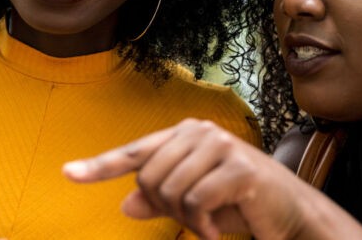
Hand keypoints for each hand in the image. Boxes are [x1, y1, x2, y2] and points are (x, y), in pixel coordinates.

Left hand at [63, 118, 341, 239]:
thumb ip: (161, 200)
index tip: (68, 174)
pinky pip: (196, 202)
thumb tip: (127, 203)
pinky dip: (203, 225)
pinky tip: (218, 230)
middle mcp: (200, 132)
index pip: (135, 152)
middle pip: (149, 178)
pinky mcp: (239, 167)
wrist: (293, 214)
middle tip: (193, 221)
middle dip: (165, 209)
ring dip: (186, 220)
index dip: (99, 166)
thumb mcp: (195, 204)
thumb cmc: (242, 204)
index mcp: (185, 135)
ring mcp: (221, 145)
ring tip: (208, 224)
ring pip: (169, 191)